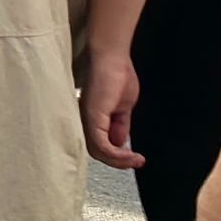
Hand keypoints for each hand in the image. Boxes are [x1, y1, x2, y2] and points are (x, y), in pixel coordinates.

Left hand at [84, 49, 145, 170]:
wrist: (113, 58)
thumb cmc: (116, 74)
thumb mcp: (122, 107)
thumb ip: (119, 126)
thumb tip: (120, 143)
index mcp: (92, 118)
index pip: (98, 145)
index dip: (115, 156)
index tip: (134, 159)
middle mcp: (85, 119)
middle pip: (96, 151)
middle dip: (118, 162)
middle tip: (135, 162)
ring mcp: (87, 118)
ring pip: (97, 151)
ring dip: (119, 161)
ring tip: (135, 160)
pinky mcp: (92, 116)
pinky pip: (101, 144)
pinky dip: (117, 155)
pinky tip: (131, 154)